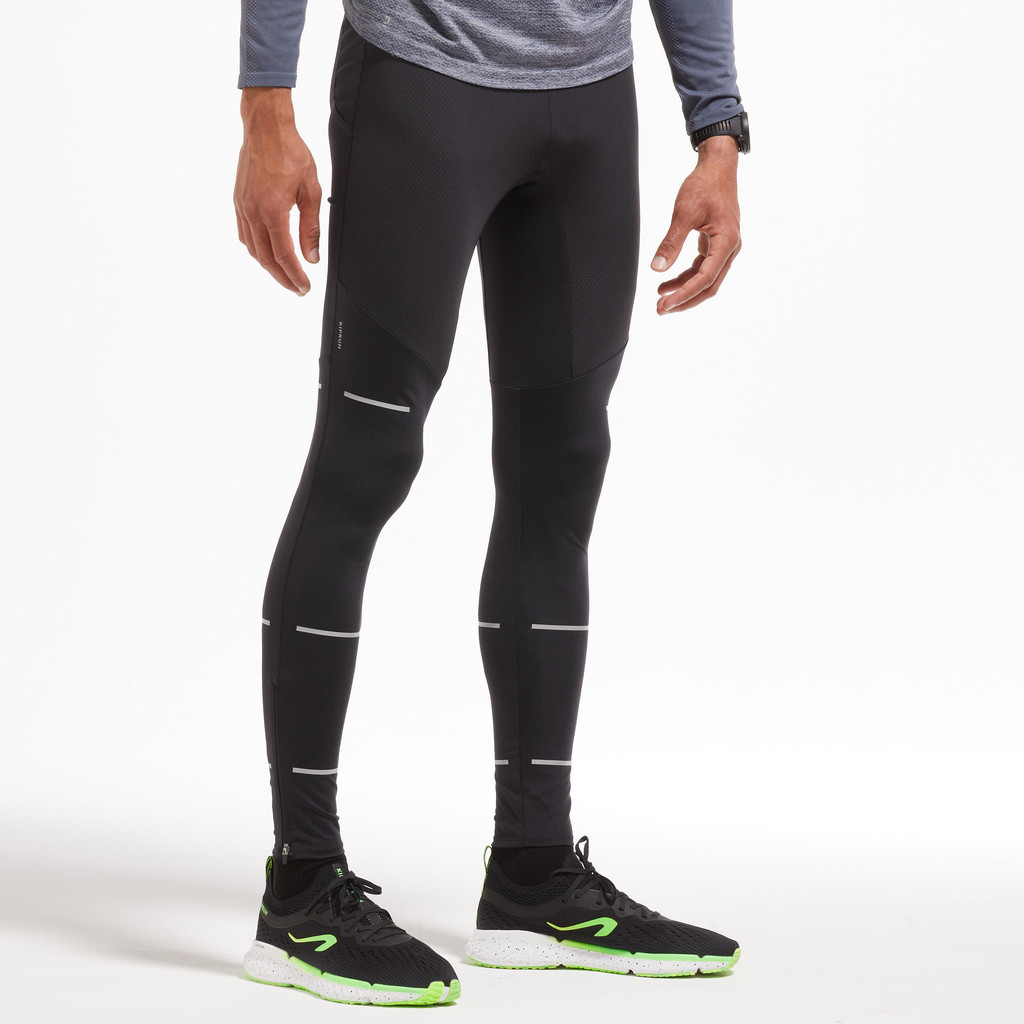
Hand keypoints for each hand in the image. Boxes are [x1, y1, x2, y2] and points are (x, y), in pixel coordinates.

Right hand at [234, 87, 321, 294]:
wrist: (265, 128)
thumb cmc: (290, 153)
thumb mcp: (311, 191)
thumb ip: (311, 227)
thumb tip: (311, 257)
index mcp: (273, 211)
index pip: (284, 256)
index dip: (295, 276)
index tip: (304, 287)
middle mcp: (253, 212)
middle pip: (267, 259)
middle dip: (282, 278)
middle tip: (296, 288)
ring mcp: (243, 207)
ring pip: (254, 250)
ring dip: (269, 267)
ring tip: (284, 275)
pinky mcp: (238, 201)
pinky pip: (245, 235)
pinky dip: (256, 250)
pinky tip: (266, 253)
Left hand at [650, 135, 740, 313]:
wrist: (718, 167)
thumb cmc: (704, 185)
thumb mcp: (684, 213)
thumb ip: (671, 242)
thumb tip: (656, 268)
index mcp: (726, 241)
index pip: (705, 278)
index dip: (684, 294)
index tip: (665, 304)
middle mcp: (730, 248)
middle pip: (709, 286)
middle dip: (685, 300)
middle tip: (661, 309)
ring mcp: (725, 247)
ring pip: (706, 279)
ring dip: (684, 290)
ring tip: (661, 298)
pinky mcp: (717, 244)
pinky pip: (703, 268)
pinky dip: (687, 277)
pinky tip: (668, 282)